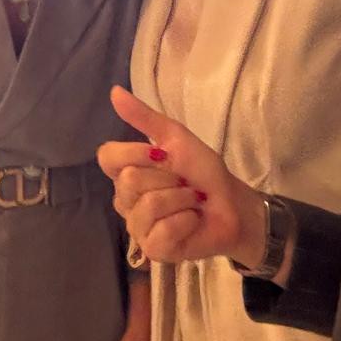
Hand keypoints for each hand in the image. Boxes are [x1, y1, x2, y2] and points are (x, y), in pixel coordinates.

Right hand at [97, 87, 265, 268]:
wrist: (232, 203)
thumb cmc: (203, 172)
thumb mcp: (176, 138)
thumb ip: (144, 118)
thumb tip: (114, 91)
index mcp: (126, 173)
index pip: (107, 157)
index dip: (135, 153)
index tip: (161, 153)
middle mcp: (125, 201)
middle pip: (130, 181)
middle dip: (168, 177)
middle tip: (184, 182)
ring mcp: (137, 227)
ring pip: (147, 206)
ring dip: (181, 199)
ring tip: (191, 202)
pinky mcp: (153, 249)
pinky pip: (161, 230)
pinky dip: (185, 221)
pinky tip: (192, 221)